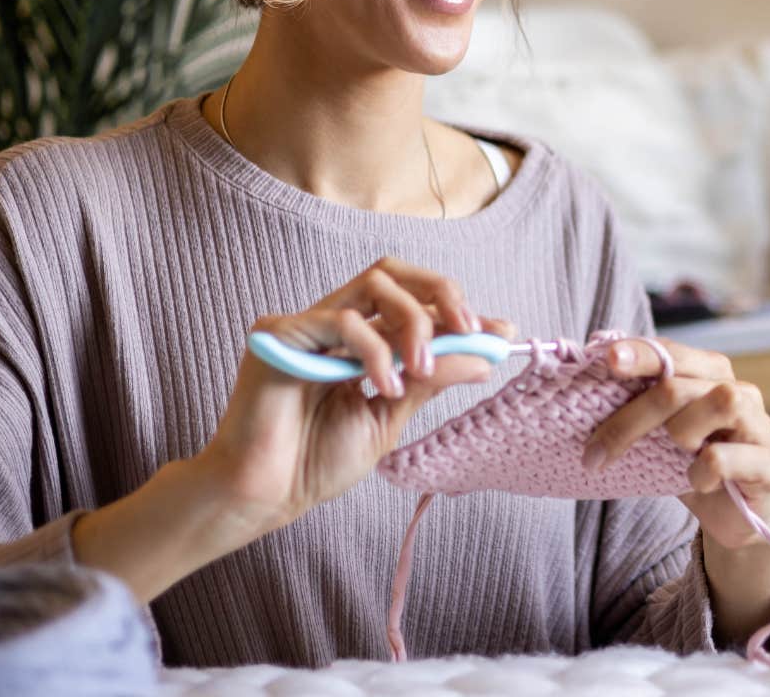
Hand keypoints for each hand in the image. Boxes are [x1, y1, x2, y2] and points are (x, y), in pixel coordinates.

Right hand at [198, 256, 510, 536]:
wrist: (266, 496)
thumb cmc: (316, 461)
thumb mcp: (391, 416)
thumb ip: (431, 380)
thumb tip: (485, 354)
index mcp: (360, 340)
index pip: (415, 304)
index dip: (459, 312)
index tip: (503, 332)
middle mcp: (334, 322)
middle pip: (393, 273)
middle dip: (441, 294)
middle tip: (470, 328)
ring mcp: (306, 324)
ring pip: (374, 286)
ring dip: (413, 324)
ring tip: (422, 371)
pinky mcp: (280, 333)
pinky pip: (341, 320)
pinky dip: (375, 351)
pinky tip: (383, 388)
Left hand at [585, 337, 769, 550]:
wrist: (735, 516)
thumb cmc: (692, 465)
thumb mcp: (659, 434)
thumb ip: (637, 404)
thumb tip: (587, 379)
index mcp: (710, 374)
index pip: (672, 352)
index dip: (640, 352)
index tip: (605, 358)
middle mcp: (740, 390)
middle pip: (680, 386)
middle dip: (630, 419)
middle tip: (593, 453)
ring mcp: (761, 424)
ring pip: (719, 402)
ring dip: (681, 434)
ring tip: (676, 456)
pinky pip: (726, 457)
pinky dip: (701, 471)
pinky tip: (699, 482)